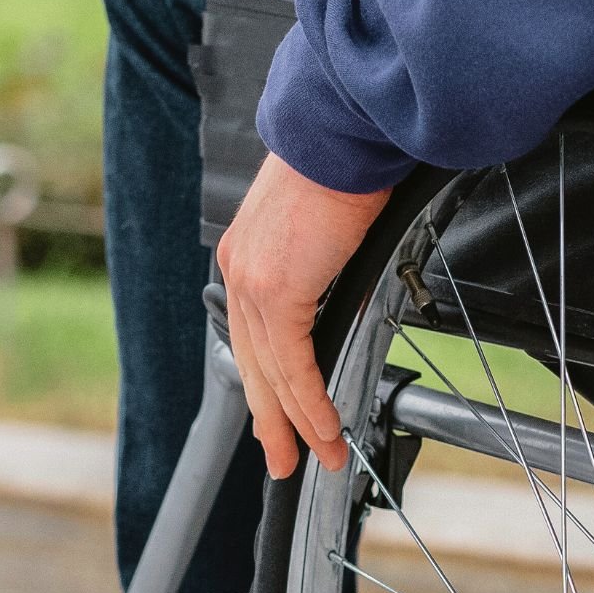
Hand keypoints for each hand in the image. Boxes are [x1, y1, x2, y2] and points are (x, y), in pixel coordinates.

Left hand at [217, 153, 391, 478]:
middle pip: (253, 366)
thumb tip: (353, 298)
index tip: (282, 415)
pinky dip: (311, 404)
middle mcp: (240, 271)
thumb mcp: (330, 226)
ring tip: (322, 457)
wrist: (342, 132)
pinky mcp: (275, 292)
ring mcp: (252, 283)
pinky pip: (292, 366)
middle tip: (286, 460)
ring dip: (299, 423)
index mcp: (247, 255)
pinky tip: (327, 429)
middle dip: (272, 420)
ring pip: (272, 375)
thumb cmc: (348, 163)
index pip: (254, 337)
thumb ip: (331, 268)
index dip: (268, 384)